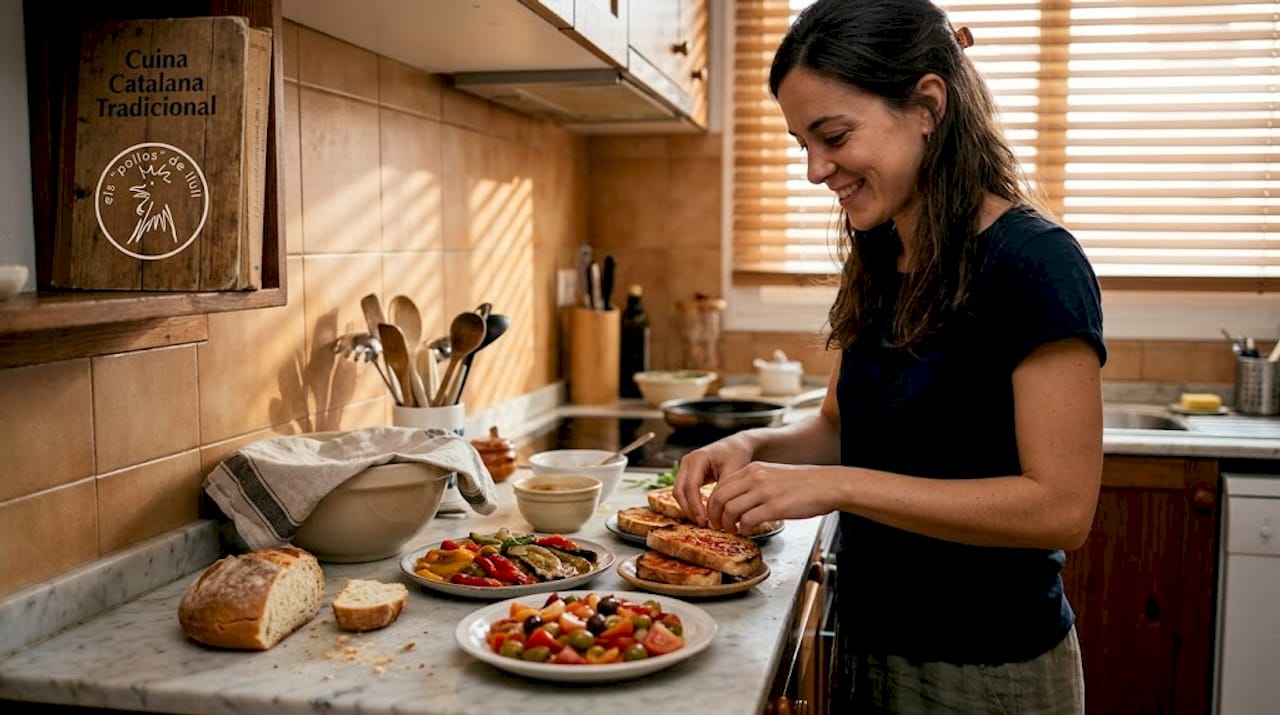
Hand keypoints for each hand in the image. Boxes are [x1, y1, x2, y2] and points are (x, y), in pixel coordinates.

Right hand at [672, 437, 752, 525]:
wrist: (736, 445)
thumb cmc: (736, 455)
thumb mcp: (734, 471)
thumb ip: (723, 489)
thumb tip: (716, 511)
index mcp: (697, 458)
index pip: (690, 486)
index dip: (695, 506)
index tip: (704, 521)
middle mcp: (687, 461)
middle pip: (679, 491)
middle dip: (689, 510)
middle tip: (702, 524)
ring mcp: (685, 467)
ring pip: (678, 493)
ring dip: (688, 508)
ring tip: (702, 521)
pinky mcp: (687, 474)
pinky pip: (683, 492)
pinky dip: (690, 503)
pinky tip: (701, 514)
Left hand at [706, 462, 834, 534]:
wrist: (828, 485)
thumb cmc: (804, 484)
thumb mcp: (773, 475)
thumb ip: (754, 484)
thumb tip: (737, 501)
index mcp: (753, 469)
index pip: (720, 485)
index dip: (712, 503)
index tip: (715, 515)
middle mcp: (755, 477)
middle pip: (719, 497)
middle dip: (714, 516)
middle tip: (717, 527)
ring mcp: (764, 492)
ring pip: (729, 509)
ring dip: (726, 525)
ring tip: (731, 531)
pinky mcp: (774, 507)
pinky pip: (747, 520)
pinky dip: (742, 529)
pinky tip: (747, 532)